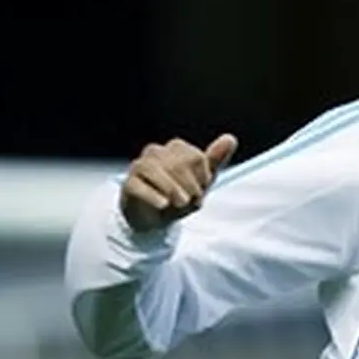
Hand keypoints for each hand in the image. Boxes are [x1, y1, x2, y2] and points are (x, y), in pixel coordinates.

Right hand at [120, 134, 237, 232]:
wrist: (157, 219)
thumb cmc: (180, 196)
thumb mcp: (202, 181)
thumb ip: (215, 160)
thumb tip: (230, 139)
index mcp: (176, 148)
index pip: (195, 157)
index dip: (202, 177)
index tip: (203, 191)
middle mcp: (156, 152)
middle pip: (176, 163)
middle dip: (189, 185)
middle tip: (193, 202)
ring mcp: (140, 167)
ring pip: (155, 170)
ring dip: (172, 189)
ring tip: (181, 204)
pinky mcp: (128, 184)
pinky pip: (139, 186)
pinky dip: (153, 195)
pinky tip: (163, 204)